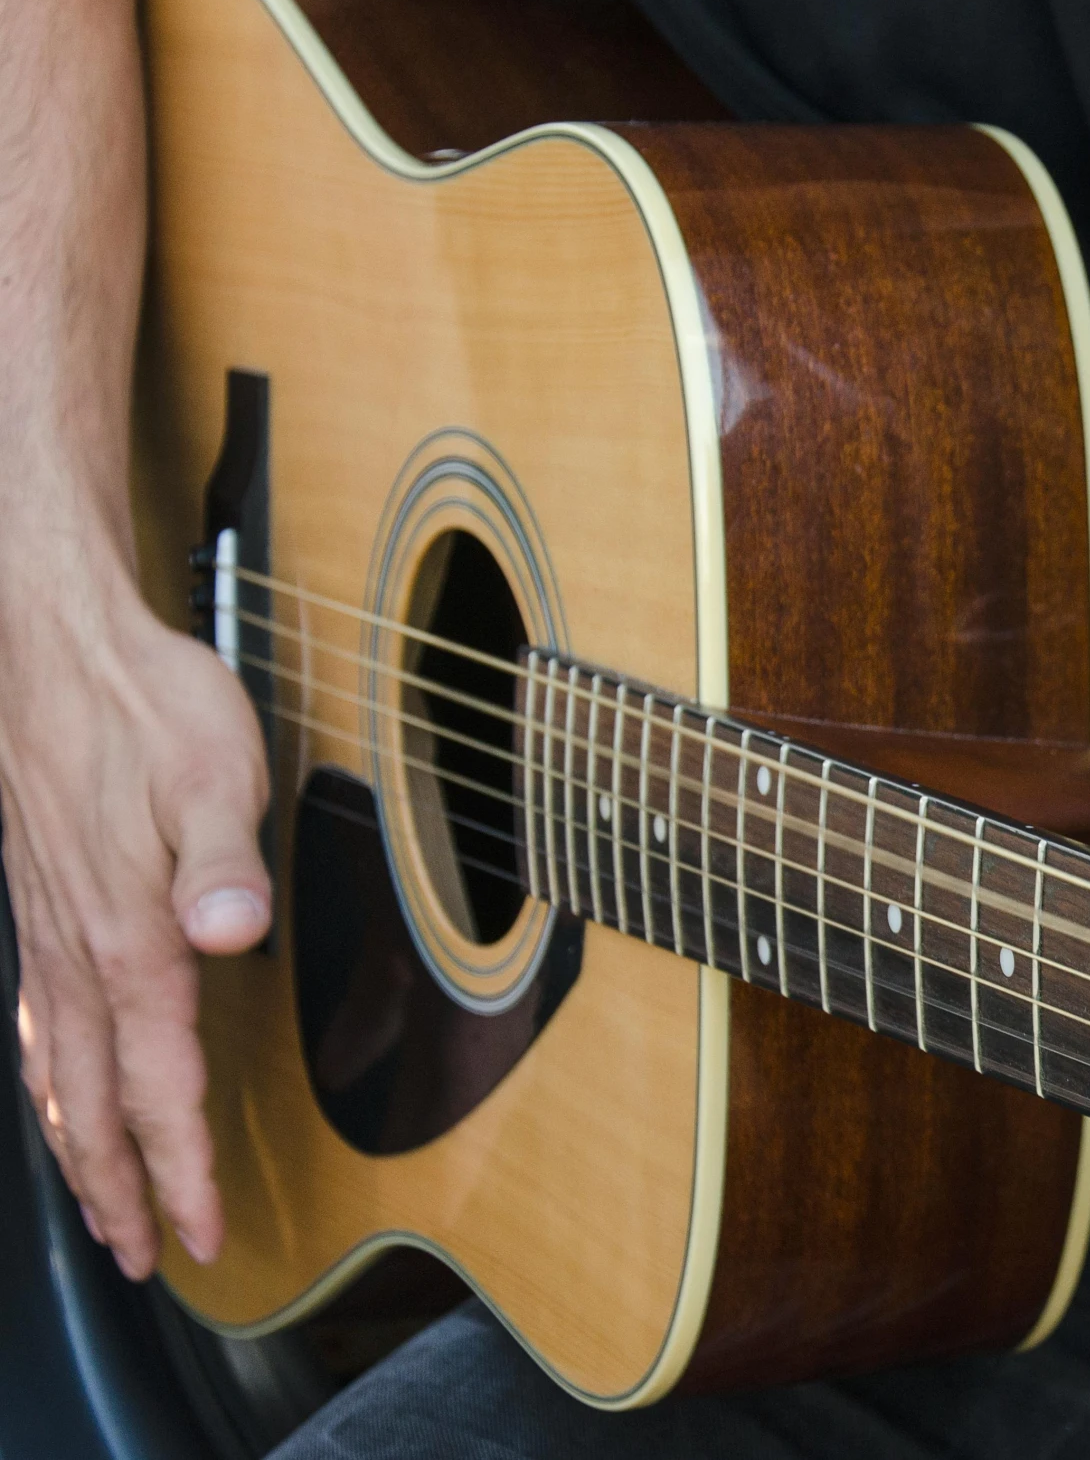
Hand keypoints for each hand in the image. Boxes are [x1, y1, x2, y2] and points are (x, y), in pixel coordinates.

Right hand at [3, 568, 270, 1277]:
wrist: (54, 649)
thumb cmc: (147, 706)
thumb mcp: (215, 774)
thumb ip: (224, 864)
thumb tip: (231, 934)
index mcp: (131, 938)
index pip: (158, 1087)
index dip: (182, 1171)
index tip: (202, 1235)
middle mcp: (80, 952)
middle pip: (98, 1106)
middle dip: (124, 1192)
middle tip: (146, 1261)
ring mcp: (49, 932)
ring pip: (60, 1073)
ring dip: (81, 1152)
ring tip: (102, 1212)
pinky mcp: (39, 905)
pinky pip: (39, 1021)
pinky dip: (50, 1081)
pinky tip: (56, 1092)